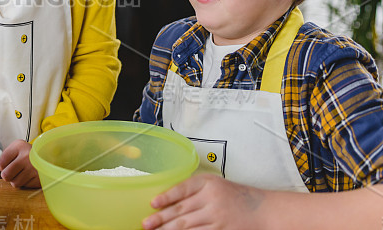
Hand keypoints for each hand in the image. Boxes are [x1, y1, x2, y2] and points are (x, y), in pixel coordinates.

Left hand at [0, 140, 40, 188]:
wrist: (47, 156)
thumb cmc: (27, 153)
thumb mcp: (15, 149)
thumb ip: (2, 157)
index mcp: (19, 146)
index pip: (1, 162)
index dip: (2, 166)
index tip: (7, 163)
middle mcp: (26, 156)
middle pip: (5, 175)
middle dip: (7, 174)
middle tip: (13, 170)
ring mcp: (33, 168)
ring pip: (14, 183)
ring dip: (15, 180)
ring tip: (21, 172)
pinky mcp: (38, 178)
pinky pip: (24, 186)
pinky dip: (24, 182)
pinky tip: (28, 175)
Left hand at [142, 174, 267, 229]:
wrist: (263, 210)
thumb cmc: (235, 196)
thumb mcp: (215, 185)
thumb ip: (194, 190)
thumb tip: (166, 201)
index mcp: (208, 183)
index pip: (182, 188)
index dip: (166, 196)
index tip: (152, 203)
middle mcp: (211, 199)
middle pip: (181, 210)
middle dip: (161, 218)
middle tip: (145, 224)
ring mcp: (217, 217)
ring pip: (187, 225)